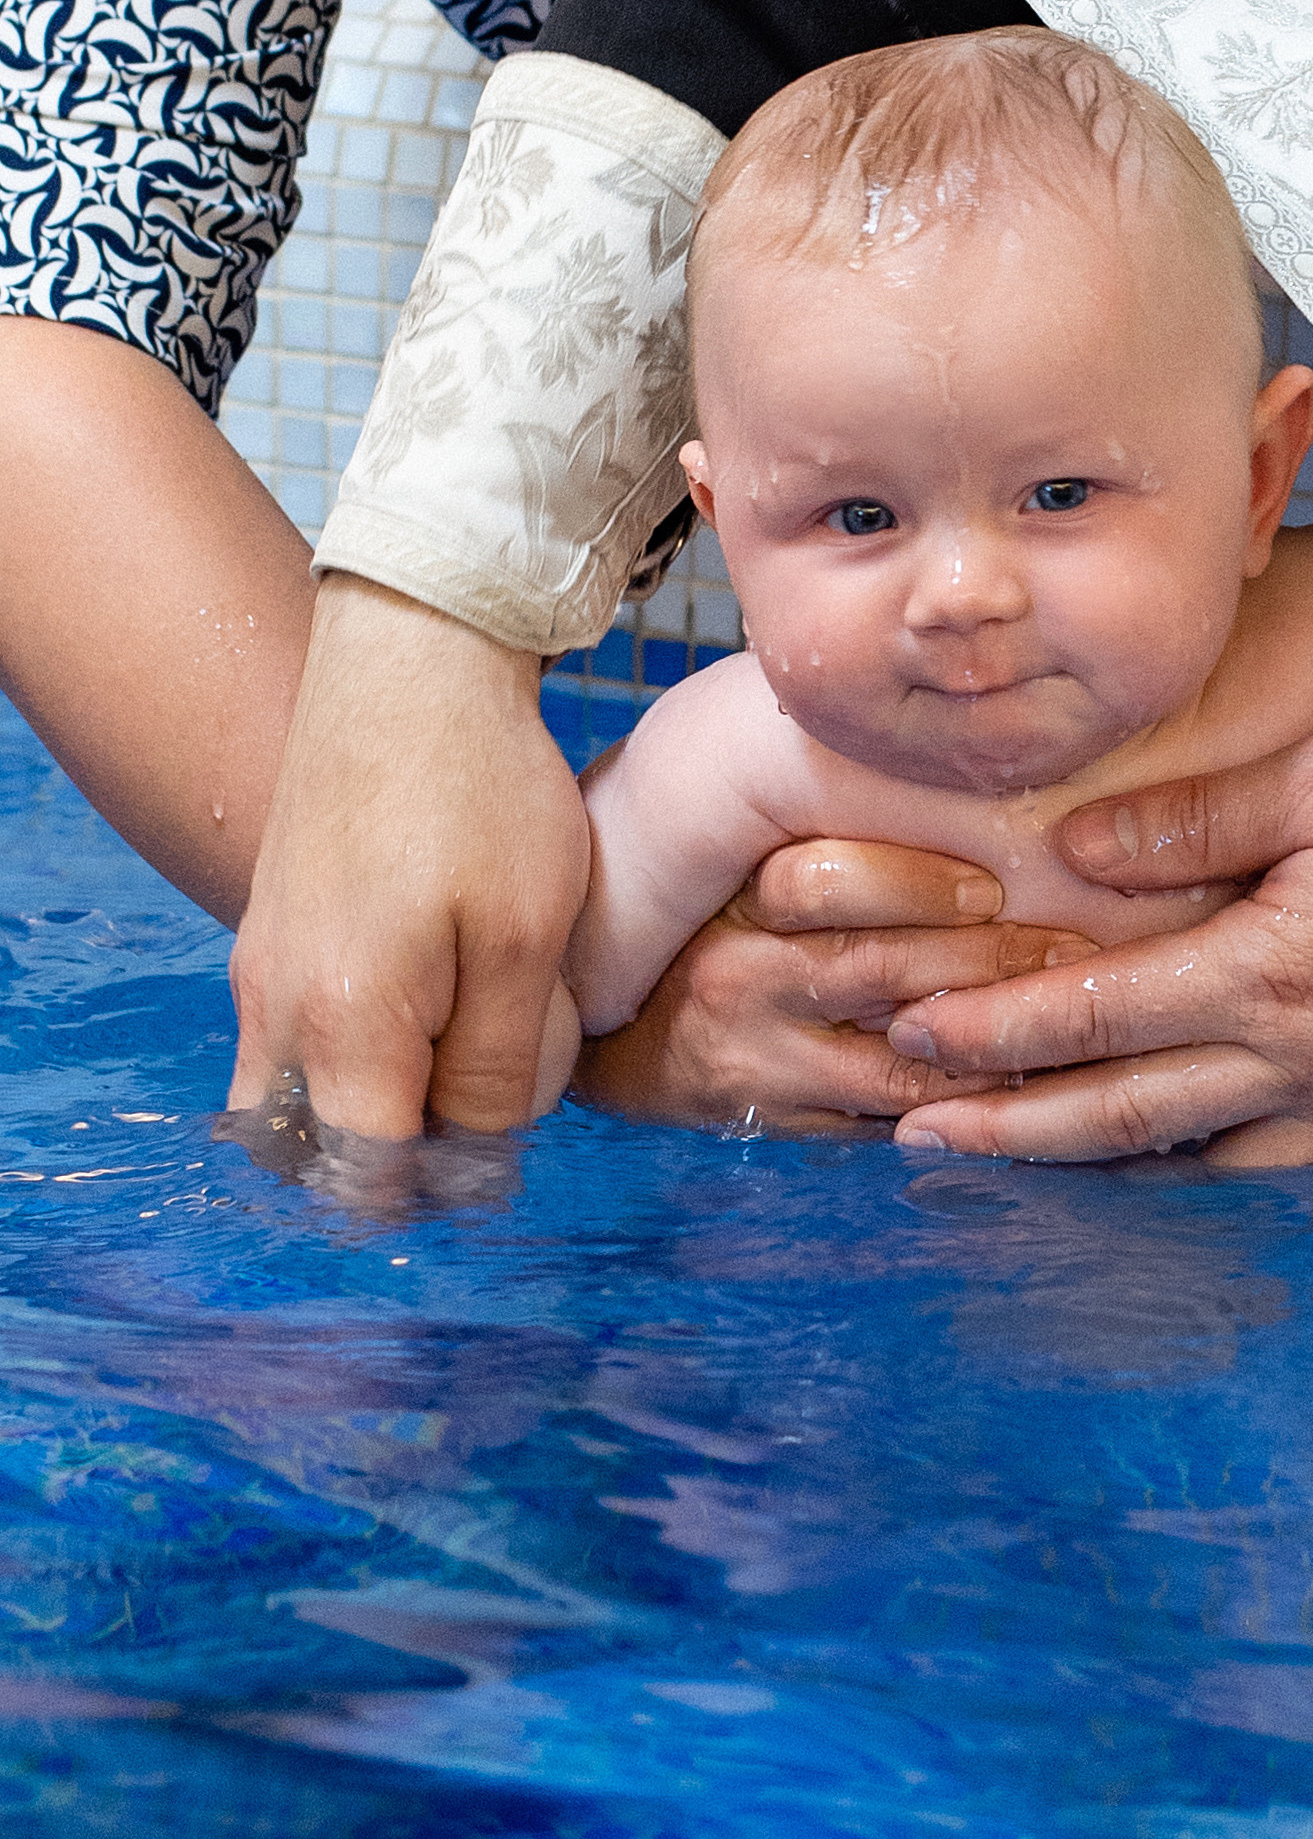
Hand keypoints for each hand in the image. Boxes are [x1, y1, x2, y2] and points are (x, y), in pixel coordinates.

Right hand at [227, 577, 591, 1137]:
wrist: (410, 660)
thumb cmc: (480, 790)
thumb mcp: (527, 937)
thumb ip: (498, 1066)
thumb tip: (475, 1153)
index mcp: (342, 1023)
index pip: (373, 1177)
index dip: (450, 1179)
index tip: (511, 1120)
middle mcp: (275, 1010)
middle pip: (316, 1158)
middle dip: (399, 1156)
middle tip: (482, 1085)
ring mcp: (259, 970)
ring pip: (293, 1103)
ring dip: (366, 1107)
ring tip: (453, 1039)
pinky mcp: (267, 932)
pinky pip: (289, 1040)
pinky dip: (347, 1052)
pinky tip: (424, 989)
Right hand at [572, 839, 1093, 1128]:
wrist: (615, 1038)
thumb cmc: (712, 923)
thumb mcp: (740, 862)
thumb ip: (824, 832)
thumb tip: (943, 772)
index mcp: (737, 900)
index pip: (816, 881)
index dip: (910, 883)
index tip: (988, 885)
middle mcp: (742, 978)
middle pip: (873, 969)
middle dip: (983, 962)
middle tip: (1068, 949)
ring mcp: (759, 1061)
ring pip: (890, 1066)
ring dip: (983, 1046)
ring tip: (1057, 1022)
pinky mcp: (776, 1124)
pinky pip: (878, 1128)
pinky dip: (950, 1112)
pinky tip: (1012, 1092)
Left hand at [882, 706, 1312, 1166]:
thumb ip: (1197, 817)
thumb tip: (1076, 853)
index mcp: (1277, 975)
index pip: (1100, 1016)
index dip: (995, 1034)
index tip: (911, 1043)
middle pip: (1132, 1119)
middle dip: (1014, 1134)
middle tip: (916, 1143)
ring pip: (1216, 1167)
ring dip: (1113, 1171)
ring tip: (1033, 1169)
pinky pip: (1311, 1171)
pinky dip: (1233, 1173)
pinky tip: (1202, 1164)